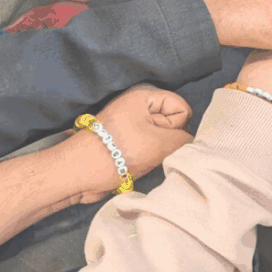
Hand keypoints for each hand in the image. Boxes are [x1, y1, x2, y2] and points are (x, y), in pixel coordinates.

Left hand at [67, 84, 192, 201]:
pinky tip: (136, 166)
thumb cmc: (116, 152)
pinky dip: (148, 159)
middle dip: (167, 141)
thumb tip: (194, 142)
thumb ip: (184, 140)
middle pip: (172, 124)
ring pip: (162, 139)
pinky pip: (149, 149)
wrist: (78, 175)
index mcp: (144, 96)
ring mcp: (131, 126)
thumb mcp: (158, 143)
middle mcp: (138, 107)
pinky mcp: (126, 143)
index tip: (162, 138)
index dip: (178, 126)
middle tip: (150, 150)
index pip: (181, 108)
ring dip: (157, 153)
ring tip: (141, 160)